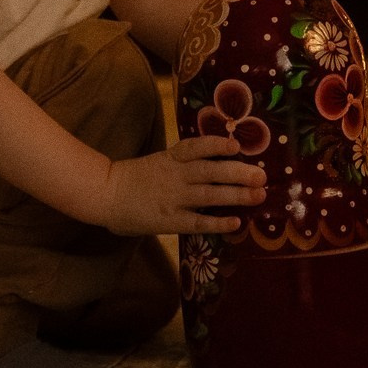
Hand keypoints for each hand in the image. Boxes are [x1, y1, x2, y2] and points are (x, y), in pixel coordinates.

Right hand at [101, 135, 267, 236]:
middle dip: (238, 173)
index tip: (237, 146)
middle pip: (211, 171)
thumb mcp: (159, 162)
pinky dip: (217, 222)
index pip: (196, 147)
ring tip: (258, 196)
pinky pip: (197, 221)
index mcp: (171, 158)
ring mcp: (173, 198)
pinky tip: (235, 222)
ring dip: (236, 195)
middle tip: (262, 176)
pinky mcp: (169, 220)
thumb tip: (217, 161)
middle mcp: (175, 175)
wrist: (106, 194)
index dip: (217, 145)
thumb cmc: (134, 177)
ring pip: (209, 194)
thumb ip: (182, 163)